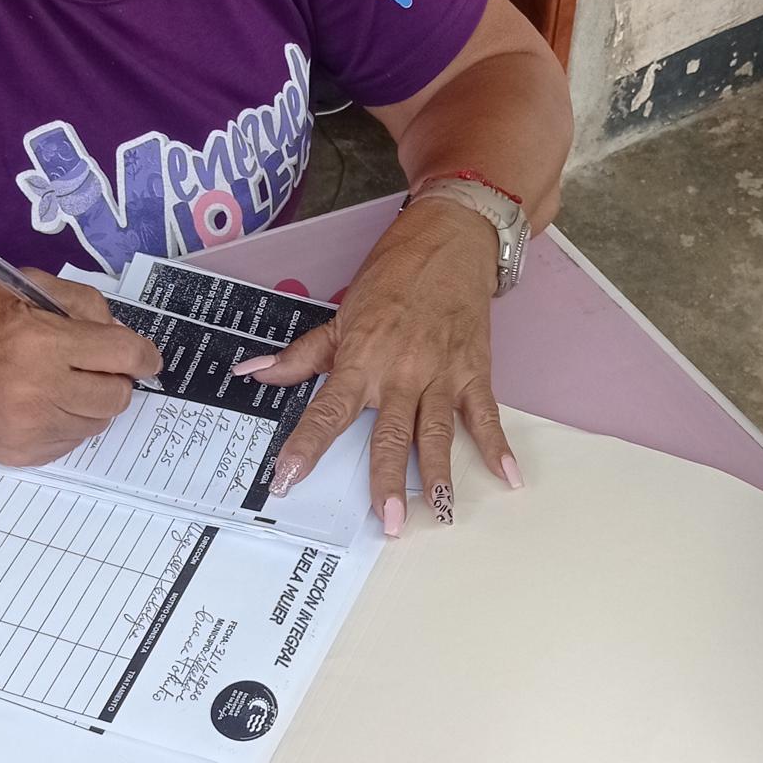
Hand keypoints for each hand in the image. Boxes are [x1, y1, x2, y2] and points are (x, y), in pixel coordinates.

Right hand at [0, 273, 160, 464]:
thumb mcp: (18, 288)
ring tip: (62, 384)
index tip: (146, 358)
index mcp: (40, 341)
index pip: (123, 354)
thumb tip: (116, 329)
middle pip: (118, 394)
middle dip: (115, 378)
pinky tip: (43, 404)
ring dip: (92, 401)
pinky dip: (69, 422)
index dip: (144, 355)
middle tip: (94, 367)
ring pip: (98, 421)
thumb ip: (77, 301)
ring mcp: (30, 428)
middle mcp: (39, 389)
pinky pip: (73, 441)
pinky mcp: (23, 454)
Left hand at [239, 201, 515, 529]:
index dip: (307, 446)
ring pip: (438, 432)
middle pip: (391, 434)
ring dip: (440, 474)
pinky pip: (486, 414)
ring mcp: (442, 374)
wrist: (448, 242)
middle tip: (386, 519)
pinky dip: (499, 446)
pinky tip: (509, 477)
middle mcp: (401, 371)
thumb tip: (254, 374)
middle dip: (388, 478)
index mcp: (362, 359)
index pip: (329, 411)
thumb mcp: (341, 314)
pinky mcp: (475, 371)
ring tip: (441, 512)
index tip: (289, 478)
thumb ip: (301, 356)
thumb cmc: (393, 276)